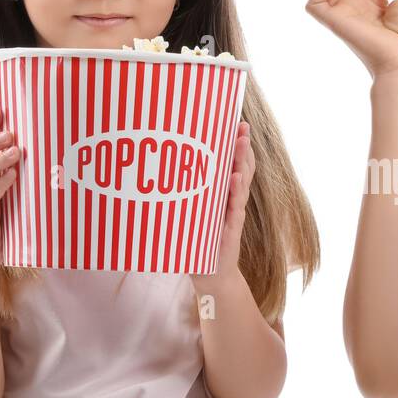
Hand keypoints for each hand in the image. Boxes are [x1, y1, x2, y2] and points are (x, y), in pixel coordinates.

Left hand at [192, 120, 253, 288]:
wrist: (211, 276)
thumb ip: (184, 194)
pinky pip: (235, 209)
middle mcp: (232, 201)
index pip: (233, 164)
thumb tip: (154, 170)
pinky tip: (235, 179)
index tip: (235, 122)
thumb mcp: (191, 213)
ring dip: (242, 163)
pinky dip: (236, 193)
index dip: (235, 144)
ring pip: (242, 184)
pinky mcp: (231, 230)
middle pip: (241, 168)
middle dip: (242, 146)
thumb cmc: (199, 242)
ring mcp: (234, 214)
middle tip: (242, 126)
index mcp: (224, 195)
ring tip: (241, 143)